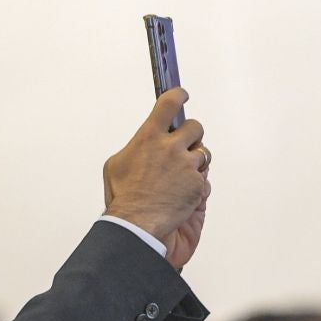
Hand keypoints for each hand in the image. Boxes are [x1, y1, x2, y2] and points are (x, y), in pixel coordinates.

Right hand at [103, 88, 208, 265]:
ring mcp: (186, 166)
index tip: (182, 94)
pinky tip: (182, 194)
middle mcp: (170, 147)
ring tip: (180, 176)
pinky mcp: (197, 185)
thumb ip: (134, 149)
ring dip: (195, 162)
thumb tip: (143, 145)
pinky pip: (204, 179)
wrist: (137, 225)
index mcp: (148, 137)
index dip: (178, 95)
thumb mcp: (116, 166)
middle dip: (192, 135)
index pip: (169, 104)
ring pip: (203, 153)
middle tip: (183, 147)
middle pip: (195, 126)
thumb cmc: (123, 197)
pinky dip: (196, 185)